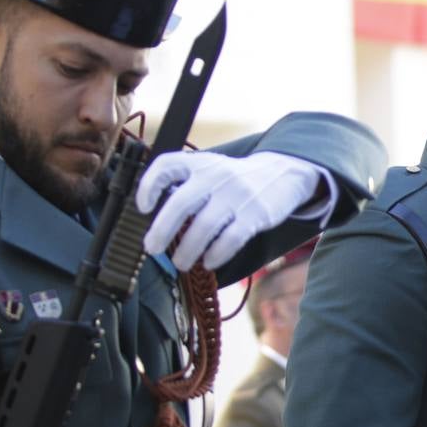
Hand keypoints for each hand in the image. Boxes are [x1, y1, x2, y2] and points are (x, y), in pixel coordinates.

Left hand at [138, 150, 323, 270]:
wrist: (282, 173)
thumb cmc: (236, 179)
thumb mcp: (209, 169)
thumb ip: (184, 185)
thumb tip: (157, 221)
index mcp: (199, 163)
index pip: (167, 166)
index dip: (149, 187)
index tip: (143, 208)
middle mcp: (215, 176)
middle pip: (180, 204)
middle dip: (161, 230)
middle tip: (153, 248)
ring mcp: (236, 195)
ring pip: (204, 227)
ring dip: (188, 250)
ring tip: (181, 262)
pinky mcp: (256, 214)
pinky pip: (231, 239)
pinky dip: (216, 254)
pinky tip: (209, 261)